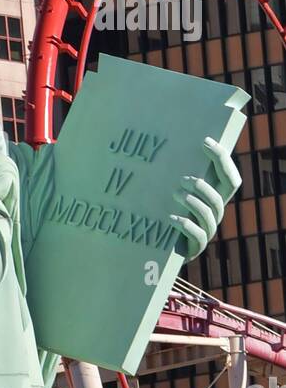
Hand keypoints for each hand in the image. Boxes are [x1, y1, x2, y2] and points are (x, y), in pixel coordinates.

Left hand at [170, 137, 240, 259]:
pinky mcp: (196, 247)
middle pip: (225, 193)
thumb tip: (166, 139)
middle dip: (207, 181)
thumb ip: (174, 171)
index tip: (205, 141)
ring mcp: (207, 229)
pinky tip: (171, 218)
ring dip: (192, 201)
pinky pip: (198, 236)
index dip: (222, 158)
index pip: (229, 177)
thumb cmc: (163, 209)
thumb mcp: (171, 189)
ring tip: (175, 194)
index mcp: (213, 196)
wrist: (157, 244)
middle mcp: (214, 212)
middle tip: (182, 179)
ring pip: (210, 212)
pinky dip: (185, 224)